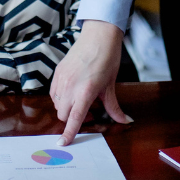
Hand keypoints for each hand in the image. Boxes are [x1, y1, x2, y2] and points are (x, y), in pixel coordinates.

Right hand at [50, 20, 131, 144]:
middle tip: (89, 112)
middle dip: (72, 119)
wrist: (98, 36)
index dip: (69, 133)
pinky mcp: (57, 72)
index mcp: (85, 92)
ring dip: (66, 108)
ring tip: (81, 100)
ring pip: (57, 104)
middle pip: (63, 115)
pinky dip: (61, 98)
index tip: (63, 144)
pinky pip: (53, 93)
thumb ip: (114, 107)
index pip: (74, 118)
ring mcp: (61, 79)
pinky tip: (72, 92)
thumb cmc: (107, 59)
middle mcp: (70, 87)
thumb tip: (125, 121)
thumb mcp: (111, 85)